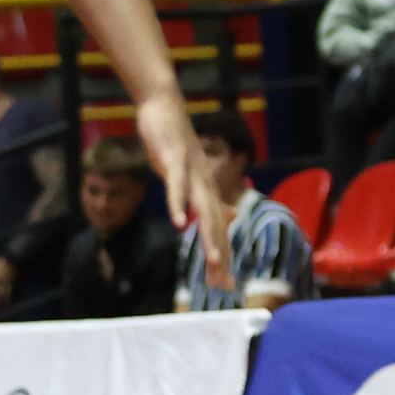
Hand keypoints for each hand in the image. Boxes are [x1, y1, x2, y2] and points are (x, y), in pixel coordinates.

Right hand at [137, 89, 232, 291]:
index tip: (224, 285)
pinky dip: (178, 204)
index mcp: (207, 190)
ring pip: (203, 210)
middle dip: (220, 256)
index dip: (221, 256)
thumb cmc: (176, 142)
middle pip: (216, 226)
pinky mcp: (174, 161)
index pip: (218, 229)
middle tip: (224, 285)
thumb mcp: (193, 175)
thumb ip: (208, 197)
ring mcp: (191, 172)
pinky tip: (177, 223)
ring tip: (213, 262)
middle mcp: (205, 184)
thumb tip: (230, 214)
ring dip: (209, 236)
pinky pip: (177, 186)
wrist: (164, 108)